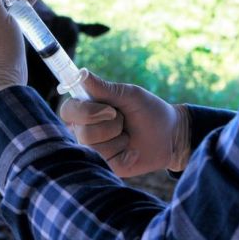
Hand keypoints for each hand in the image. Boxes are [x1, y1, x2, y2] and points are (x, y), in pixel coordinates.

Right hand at [59, 71, 189, 176]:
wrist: (171, 134)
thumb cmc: (148, 110)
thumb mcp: (128, 95)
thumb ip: (103, 88)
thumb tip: (81, 74)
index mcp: (87, 110)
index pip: (67, 110)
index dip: (84, 111)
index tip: (109, 109)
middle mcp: (85, 130)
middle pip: (81, 131)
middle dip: (108, 124)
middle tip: (122, 119)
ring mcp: (95, 150)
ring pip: (93, 146)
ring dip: (117, 137)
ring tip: (128, 134)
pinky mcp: (107, 166)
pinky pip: (107, 160)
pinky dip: (125, 153)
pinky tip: (133, 151)